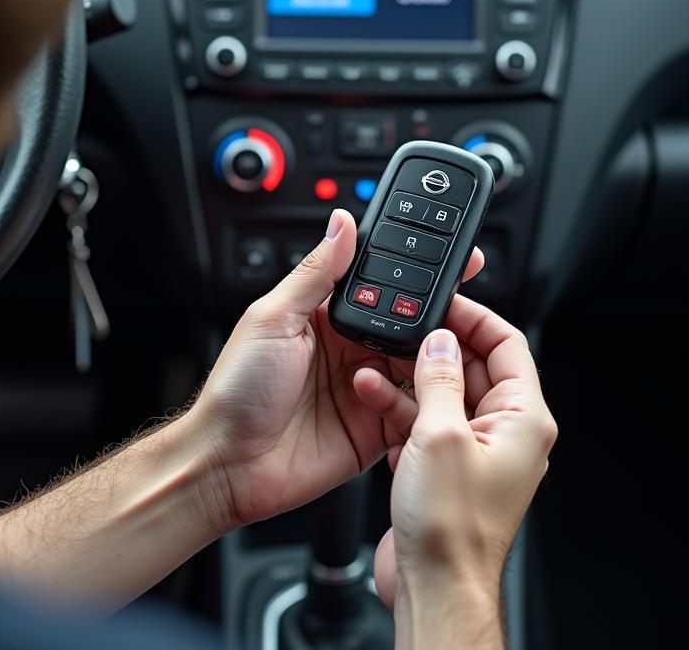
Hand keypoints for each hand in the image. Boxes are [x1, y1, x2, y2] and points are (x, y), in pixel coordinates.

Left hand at [190, 208, 484, 529]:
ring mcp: (365, 389)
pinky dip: (424, 405)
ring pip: (420, 367)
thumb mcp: (274, 318)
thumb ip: (315, 272)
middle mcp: (350, 349)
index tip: (448, 255)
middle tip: (460, 311)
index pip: (380, 285)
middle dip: (437, 316)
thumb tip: (342, 223)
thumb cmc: (237, 389)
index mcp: (326, 317)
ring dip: (433, 361)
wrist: (228, 464)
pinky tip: (420, 397)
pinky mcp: (374, 429)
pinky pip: (414, 412)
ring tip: (441, 358)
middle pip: (408, 324)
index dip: (413, 270)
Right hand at [354, 300, 556, 613]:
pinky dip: (401, 411)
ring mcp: (477, 451)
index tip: (442, 302)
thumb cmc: (451, 527)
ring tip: (373, 367)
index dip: (474, 317)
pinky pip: (428, 424)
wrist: (436, 587)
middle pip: (473, 366)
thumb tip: (440, 340)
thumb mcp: (440, 435)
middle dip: (433, 348)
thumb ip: (438, 378)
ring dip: (409, 380)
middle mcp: (506, 432)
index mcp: (523, 419)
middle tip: (400, 332)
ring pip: (444, 394)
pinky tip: (373, 401)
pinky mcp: (449, 469)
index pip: (507, 343)